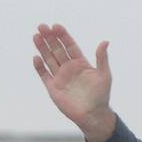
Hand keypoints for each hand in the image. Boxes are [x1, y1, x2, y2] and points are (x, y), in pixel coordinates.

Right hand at [32, 24, 114, 141]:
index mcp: (80, 63)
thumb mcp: (104, 75)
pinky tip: (36, 57)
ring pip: (49, 59)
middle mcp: (69, 68)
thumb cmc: (101, 96)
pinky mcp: (53, 88)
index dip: (63, 36)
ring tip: (36, 36)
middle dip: (49, 38)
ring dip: (42, 47)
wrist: (93, 115)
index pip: (70, 45)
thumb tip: (105, 41)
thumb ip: (102, 58)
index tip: (56, 26)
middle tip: (42, 26)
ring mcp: (60, 77)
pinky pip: (44, 75)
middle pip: (57, 49)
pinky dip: (39, 66)